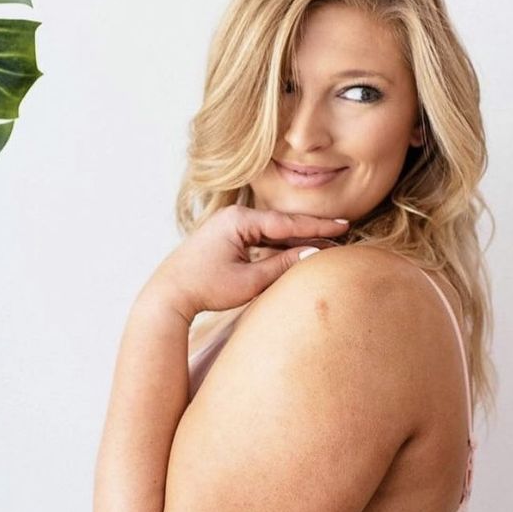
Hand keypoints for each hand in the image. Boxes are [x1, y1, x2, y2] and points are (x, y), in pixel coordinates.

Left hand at [145, 205, 349, 321]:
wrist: (168, 294)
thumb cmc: (205, 288)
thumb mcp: (249, 280)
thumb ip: (282, 264)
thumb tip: (312, 253)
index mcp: (239, 220)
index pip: (287, 222)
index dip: (318, 226)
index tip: (343, 226)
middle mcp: (233, 217)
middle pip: (281, 223)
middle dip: (311, 229)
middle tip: (342, 231)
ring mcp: (227, 226)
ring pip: (270, 231)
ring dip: (295, 238)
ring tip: (325, 242)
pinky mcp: (224, 238)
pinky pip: (257, 238)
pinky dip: (276, 245)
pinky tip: (296, 251)